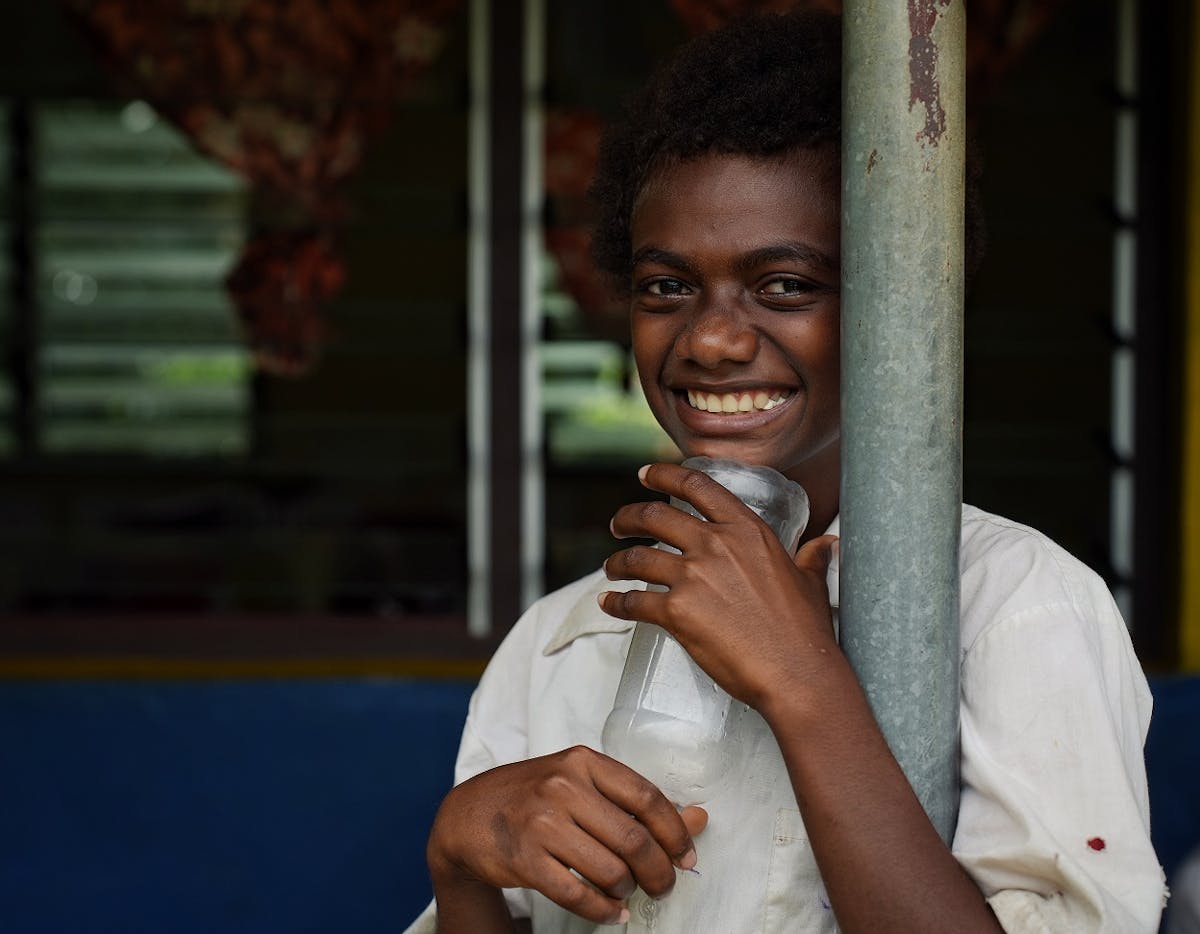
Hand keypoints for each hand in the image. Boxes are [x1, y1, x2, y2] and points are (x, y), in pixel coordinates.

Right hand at [427, 745, 706, 926]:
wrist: (468, 815)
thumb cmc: (534, 796)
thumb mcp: (581, 783)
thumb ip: (635, 801)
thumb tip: (698, 819)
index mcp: (584, 762)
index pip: (646, 797)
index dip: (675, 832)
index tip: (686, 855)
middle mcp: (563, 787)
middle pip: (633, 839)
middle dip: (659, 872)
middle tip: (663, 886)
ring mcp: (541, 824)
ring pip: (610, 870)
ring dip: (628, 891)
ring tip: (627, 892)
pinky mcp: (525, 860)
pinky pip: (579, 895)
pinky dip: (603, 911)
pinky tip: (611, 912)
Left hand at [600, 462, 839, 712]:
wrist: (797, 674)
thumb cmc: (806, 631)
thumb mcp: (811, 582)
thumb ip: (812, 557)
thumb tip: (828, 544)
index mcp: (747, 530)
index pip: (697, 486)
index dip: (664, 475)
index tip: (645, 474)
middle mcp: (716, 544)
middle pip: (655, 515)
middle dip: (628, 517)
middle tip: (618, 525)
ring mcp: (694, 577)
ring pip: (638, 557)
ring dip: (617, 561)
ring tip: (611, 569)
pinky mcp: (677, 612)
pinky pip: (633, 601)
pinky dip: (615, 602)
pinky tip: (609, 604)